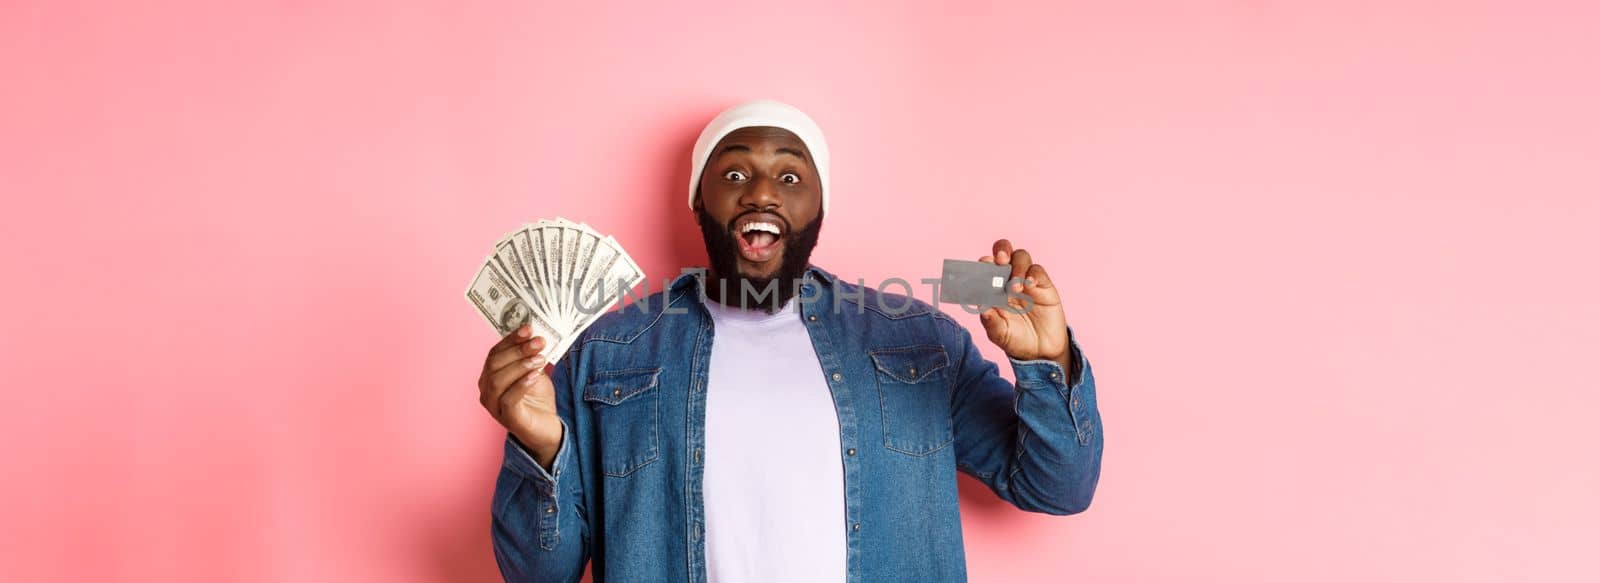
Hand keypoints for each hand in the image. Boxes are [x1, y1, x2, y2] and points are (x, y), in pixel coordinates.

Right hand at [477, 325, 562, 468]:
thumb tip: (536, 335)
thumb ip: (531, 356)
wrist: (547, 428)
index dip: (510, 339)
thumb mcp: (534, 371)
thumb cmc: (537, 399)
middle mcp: (486, 390)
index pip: (495, 353)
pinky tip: (534, 375)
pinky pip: (508, 399)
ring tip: (539, 359)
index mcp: (490, 376)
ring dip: (520, 365)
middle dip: (517, 350)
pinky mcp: (506, 419)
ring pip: (498, 380)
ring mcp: (494, 406)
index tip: (528, 328)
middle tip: (539, 342)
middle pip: (494, 365)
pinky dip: (521, 384)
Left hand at [977, 239, 1071, 367]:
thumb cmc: (1015, 340)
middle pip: (1003, 252)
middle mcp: (1008, 280)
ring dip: (1016, 267)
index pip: (985, 267)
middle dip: (1001, 251)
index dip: (981, 265)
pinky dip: (1033, 274)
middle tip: (999, 260)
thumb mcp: (999, 334)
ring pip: (1021, 257)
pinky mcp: (1044, 285)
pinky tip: (1029, 285)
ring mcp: (1026, 281)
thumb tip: (981, 306)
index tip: (980, 271)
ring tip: (1014, 288)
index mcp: (992, 288)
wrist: (1041, 351)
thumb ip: (990, 321)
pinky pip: (1038, 271)